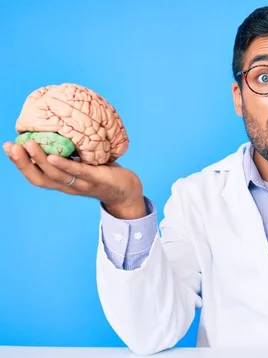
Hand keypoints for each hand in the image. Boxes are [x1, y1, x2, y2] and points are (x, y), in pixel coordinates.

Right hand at [3, 140, 145, 218]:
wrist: (127, 189)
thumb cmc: (102, 172)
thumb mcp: (81, 161)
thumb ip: (67, 152)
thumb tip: (53, 129)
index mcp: (61, 182)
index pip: (35, 175)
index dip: (20, 163)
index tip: (8, 146)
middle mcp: (68, 186)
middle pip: (40, 178)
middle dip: (23, 162)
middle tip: (11, 146)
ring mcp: (82, 185)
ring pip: (56, 176)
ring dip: (40, 160)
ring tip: (29, 145)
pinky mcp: (97, 180)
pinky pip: (79, 173)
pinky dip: (65, 166)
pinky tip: (54, 157)